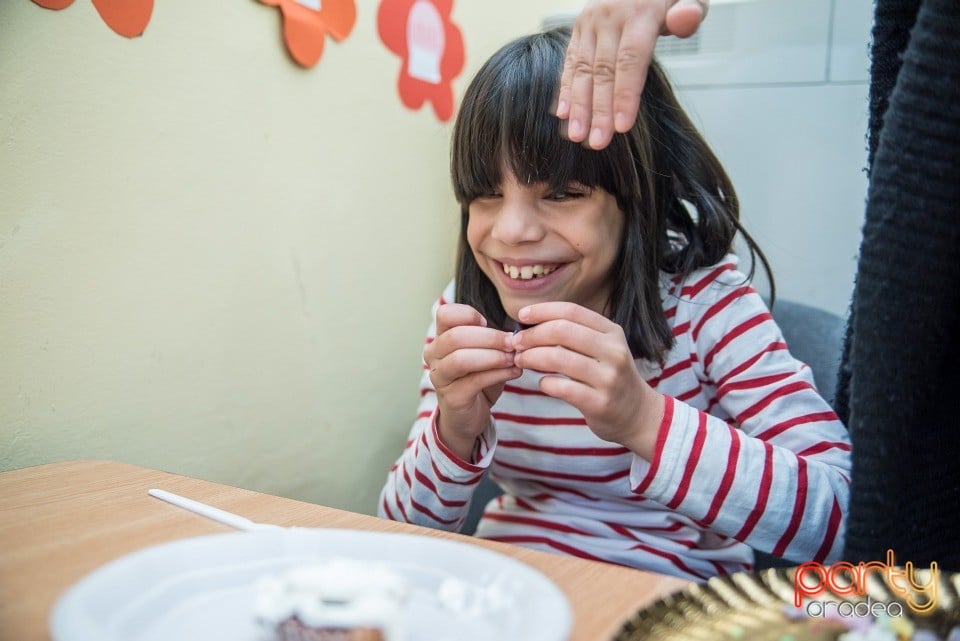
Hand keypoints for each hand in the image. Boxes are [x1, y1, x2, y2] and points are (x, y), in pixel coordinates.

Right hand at [424, 304, 521, 460]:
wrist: (468, 416)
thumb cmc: (477, 378)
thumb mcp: (485, 353)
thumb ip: (494, 340)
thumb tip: (517, 334)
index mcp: (441, 338)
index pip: (445, 314)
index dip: (468, 314)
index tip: (487, 322)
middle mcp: (434, 355)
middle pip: (456, 336)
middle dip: (490, 337)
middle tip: (513, 342)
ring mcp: (440, 377)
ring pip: (461, 359)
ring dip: (493, 356)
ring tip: (514, 358)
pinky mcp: (451, 397)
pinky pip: (475, 380)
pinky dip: (498, 374)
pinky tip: (515, 372)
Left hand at [512, 302, 664, 458]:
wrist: (636, 414)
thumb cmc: (609, 376)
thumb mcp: (602, 348)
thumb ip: (574, 334)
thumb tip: (531, 323)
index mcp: (612, 332)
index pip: (571, 311)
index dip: (542, 310)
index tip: (521, 315)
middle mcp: (613, 351)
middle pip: (561, 331)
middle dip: (532, 335)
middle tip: (516, 343)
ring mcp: (608, 378)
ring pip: (558, 358)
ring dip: (531, 357)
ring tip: (521, 361)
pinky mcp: (599, 403)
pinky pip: (561, 387)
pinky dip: (544, 383)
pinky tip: (543, 383)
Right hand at [557, 0, 707, 149]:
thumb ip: (690, 10)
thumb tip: (685, 18)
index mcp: (639, 11)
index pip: (630, 60)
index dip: (625, 95)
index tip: (622, 126)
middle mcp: (609, 16)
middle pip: (603, 71)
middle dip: (599, 110)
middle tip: (597, 142)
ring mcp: (590, 22)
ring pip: (582, 69)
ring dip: (578, 105)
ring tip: (577, 135)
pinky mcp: (579, 28)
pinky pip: (570, 61)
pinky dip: (565, 89)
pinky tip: (563, 113)